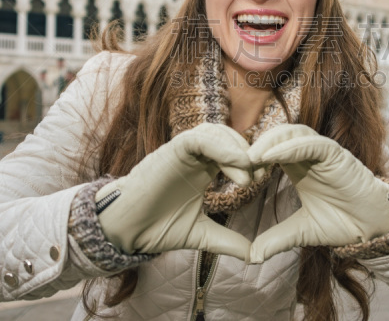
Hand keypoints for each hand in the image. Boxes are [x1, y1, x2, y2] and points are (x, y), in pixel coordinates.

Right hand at [95, 123, 252, 260]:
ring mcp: (183, 152)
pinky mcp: (171, 150)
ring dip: (236, 149)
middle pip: (229, 138)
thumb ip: (227, 240)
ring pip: (216, 133)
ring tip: (247, 175)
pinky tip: (235, 163)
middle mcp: (195, 156)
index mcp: (204, 169)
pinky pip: (199, 138)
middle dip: (248, 153)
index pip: (234, 153)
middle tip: (260, 174)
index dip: (251, 161)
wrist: (126, 231)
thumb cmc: (157, 228)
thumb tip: (253, 256)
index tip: (263, 178)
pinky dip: (220, 146)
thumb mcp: (201, 234)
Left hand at [247, 124, 388, 263]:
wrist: (373, 227)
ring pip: (293, 133)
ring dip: (270, 142)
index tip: (237, 176)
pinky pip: (311, 143)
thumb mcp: (302, 232)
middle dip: (257, 146)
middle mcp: (309, 154)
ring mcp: (323, 152)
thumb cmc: (342, 223)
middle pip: (277, 136)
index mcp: (298, 166)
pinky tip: (271, 157)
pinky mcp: (336, 154)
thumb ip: (278, 239)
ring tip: (252, 157)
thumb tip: (252, 257)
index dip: (253, 158)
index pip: (270, 150)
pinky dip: (290, 147)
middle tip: (238, 164)